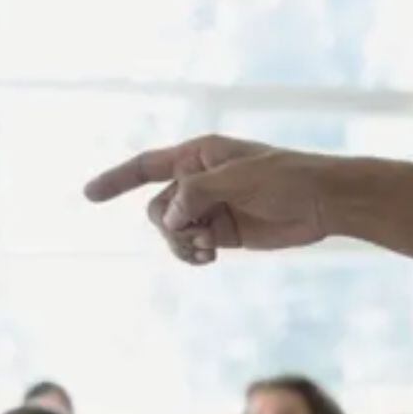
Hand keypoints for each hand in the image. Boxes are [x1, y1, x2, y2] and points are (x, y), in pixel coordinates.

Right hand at [84, 135, 336, 265]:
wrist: (324, 202)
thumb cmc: (287, 177)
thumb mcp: (239, 178)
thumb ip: (198, 192)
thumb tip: (169, 216)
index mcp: (199, 155)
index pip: (147, 166)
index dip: (116, 179)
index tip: (88, 195)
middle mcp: (198, 181)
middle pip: (157, 207)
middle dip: (169, 225)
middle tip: (196, 235)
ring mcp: (210, 208)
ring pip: (171, 231)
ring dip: (180, 244)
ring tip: (206, 250)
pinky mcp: (223, 232)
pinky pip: (190, 246)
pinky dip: (192, 254)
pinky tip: (209, 258)